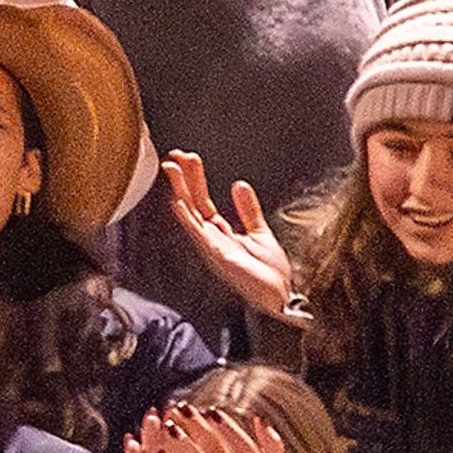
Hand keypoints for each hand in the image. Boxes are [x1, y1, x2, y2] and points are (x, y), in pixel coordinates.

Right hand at [161, 152, 300, 322]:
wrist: (281, 297)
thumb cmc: (269, 274)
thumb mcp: (260, 232)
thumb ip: (248, 210)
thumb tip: (239, 185)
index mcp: (220, 232)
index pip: (201, 200)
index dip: (194, 178)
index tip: (187, 159)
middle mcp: (210, 238)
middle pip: (192, 202)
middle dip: (183, 178)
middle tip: (175, 155)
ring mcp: (211, 247)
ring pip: (190, 214)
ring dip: (180, 191)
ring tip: (172, 170)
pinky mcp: (218, 256)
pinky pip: (198, 234)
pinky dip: (187, 218)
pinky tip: (178, 203)